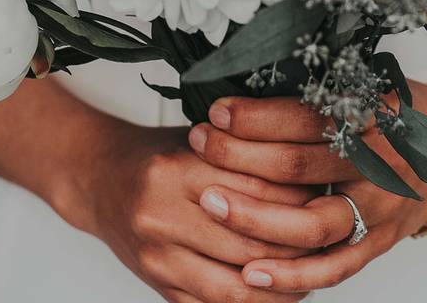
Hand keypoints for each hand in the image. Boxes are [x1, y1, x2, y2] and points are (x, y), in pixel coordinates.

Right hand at [54, 122, 316, 302]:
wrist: (98, 178)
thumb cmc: (157, 156)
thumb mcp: (198, 140)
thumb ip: (244, 155)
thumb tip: (312, 177)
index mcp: (177, 169)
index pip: (257, 191)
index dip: (299, 199)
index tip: (325, 198)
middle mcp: (162, 215)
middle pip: (251, 242)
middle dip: (298, 247)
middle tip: (329, 240)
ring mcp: (157, 257)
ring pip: (236, 288)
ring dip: (281, 287)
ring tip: (310, 274)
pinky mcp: (156, 285)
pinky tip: (277, 292)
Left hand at [187, 85, 426, 293]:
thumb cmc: (394, 111)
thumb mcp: (367, 86)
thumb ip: (316, 94)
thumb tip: (244, 90)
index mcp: (374, 117)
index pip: (306, 117)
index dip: (257, 116)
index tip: (216, 111)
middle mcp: (379, 164)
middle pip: (298, 165)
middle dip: (239, 156)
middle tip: (198, 143)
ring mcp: (380, 209)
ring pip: (311, 223)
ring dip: (254, 216)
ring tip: (209, 202)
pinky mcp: (379, 244)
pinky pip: (333, 268)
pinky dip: (291, 275)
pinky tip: (249, 271)